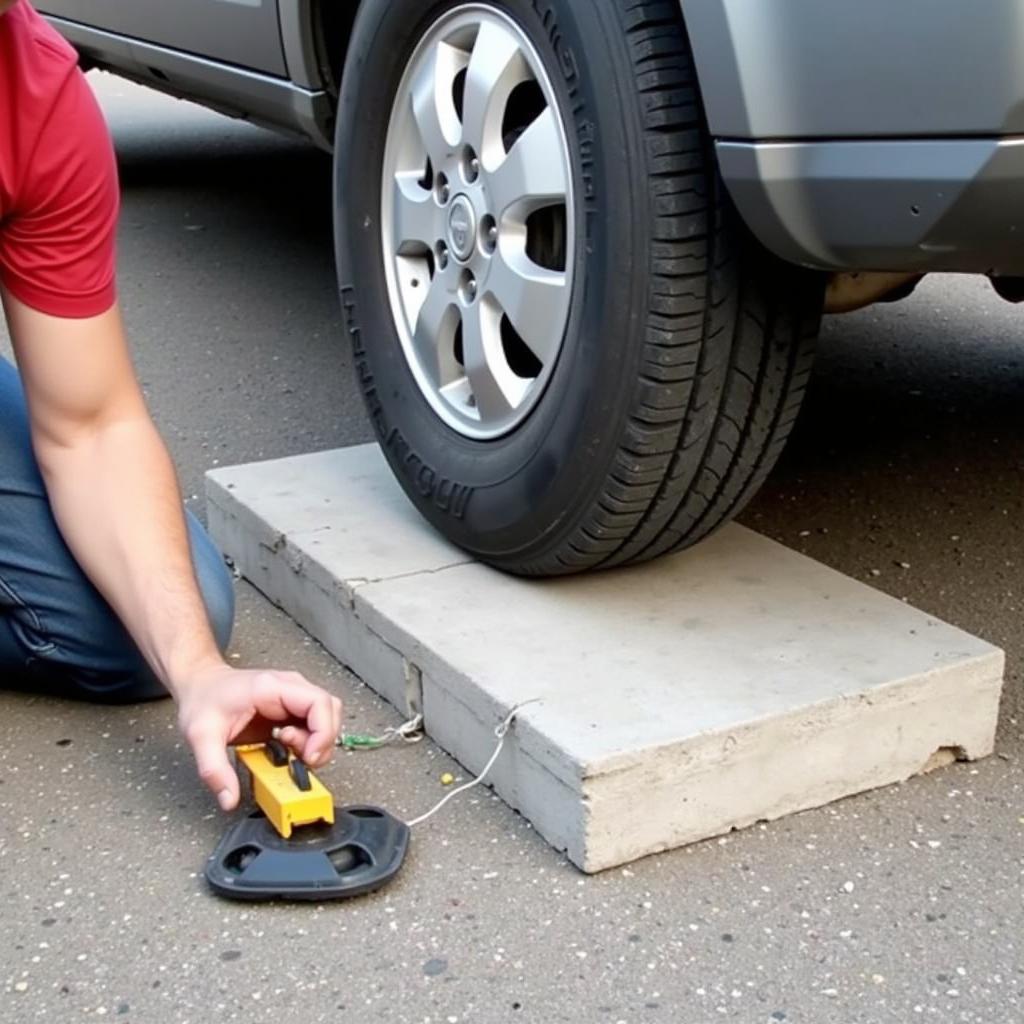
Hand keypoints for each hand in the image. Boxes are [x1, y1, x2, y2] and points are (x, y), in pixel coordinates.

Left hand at [175, 663, 342, 810]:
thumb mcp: (202, 736)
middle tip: (299, 757)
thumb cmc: (203, 699)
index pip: (319, 703)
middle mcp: (289, 686)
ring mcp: (293, 695)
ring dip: (317, 741)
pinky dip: (309, 741)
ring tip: (290, 752)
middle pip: (330, 710)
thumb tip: (230, 799)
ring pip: (327, 716)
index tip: (309, 756)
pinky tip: (287, 748)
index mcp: (272, 687)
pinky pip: (316, 722)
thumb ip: (215, 770)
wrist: (200, 683)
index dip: (322, 733)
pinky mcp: (292, 706)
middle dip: (321, 741)